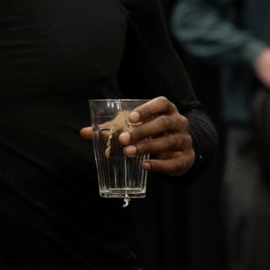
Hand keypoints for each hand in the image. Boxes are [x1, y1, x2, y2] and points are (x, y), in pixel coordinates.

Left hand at [79, 96, 195, 175]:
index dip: (148, 109)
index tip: (132, 117)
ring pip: (169, 142)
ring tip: (129, 153)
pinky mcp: (185, 159)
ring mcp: (184, 141)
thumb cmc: (153, 133)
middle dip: (142, 131)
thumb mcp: (137, 127)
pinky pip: (173, 163)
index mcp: (167, 110)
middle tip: (123, 139)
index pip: (162, 103)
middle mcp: (179, 122)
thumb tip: (83, 132)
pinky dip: (158, 165)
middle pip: (163, 124)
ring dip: (147, 147)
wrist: (179, 151)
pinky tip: (144, 166)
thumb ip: (113, 128)